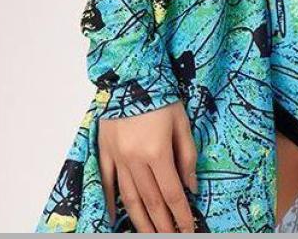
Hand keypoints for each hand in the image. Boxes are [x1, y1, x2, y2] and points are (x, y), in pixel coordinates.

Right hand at [98, 100, 197, 232]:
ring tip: (151, 236)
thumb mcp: (182, 122)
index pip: (172, 194)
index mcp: (158, 152)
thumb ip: (187, 156)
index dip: (182, 215)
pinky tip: (115, 218)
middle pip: (151, 202)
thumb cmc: (160, 95)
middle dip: (163, 225)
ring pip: (130, 198)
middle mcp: (136, 160)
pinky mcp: (105, 152)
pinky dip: (111, 202)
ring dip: (141, 221)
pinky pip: (107, 182)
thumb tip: (192, 186)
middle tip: (172, 238)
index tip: (189, 228)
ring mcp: (118, 158)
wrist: (130, 74)